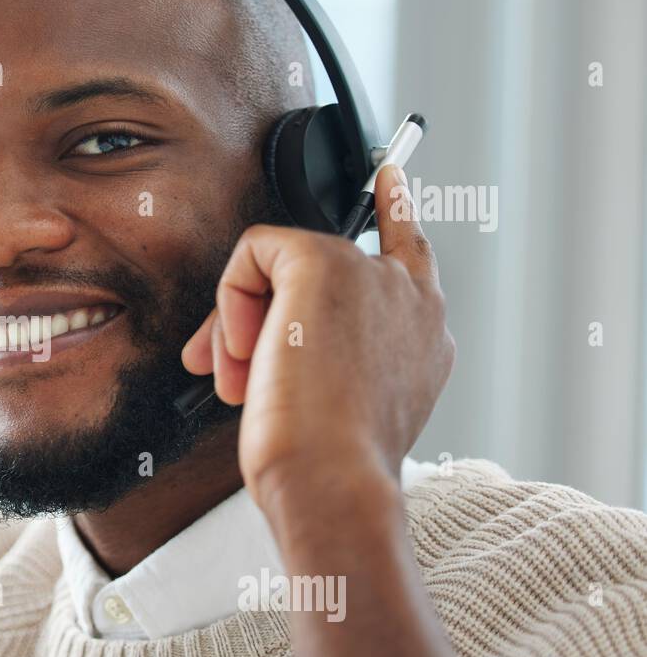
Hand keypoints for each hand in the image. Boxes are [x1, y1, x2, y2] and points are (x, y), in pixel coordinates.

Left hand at [181, 164, 454, 517]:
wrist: (333, 481)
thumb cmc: (329, 467)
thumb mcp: (335, 408)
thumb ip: (318, 358)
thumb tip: (251, 346)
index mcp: (424, 339)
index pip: (414, 254)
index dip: (398, 209)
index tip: (389, 175)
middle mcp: (411, 301)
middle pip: (328, 259)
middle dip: (264, 309)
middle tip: (239, 369)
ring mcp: (373, 275)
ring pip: (281, 264)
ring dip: (243, 327)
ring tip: (246, 382)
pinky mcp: (324, 263)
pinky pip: (255, 252)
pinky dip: (231, 303)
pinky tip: (246, 353)